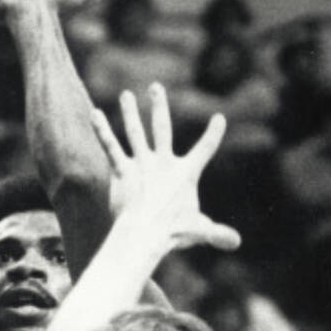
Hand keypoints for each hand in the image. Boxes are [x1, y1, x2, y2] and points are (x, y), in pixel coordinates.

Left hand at [91, 83, 241, 252]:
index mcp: (185, 173)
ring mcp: (141, 164)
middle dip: (159, 107)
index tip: (219, 118)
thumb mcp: (199, 230)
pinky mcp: (121, 172)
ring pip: (134, 132)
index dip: (213, 134)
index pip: (205, 149)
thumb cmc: (172, 233)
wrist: (144, 234)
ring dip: (130, 112)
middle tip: (155, 87)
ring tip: (126, 95)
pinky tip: (94, 113)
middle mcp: (162, 162)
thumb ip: (217, 234)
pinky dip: (102, 130)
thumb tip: (236, 243)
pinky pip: (110, 147)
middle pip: (162, 128)